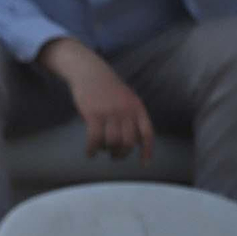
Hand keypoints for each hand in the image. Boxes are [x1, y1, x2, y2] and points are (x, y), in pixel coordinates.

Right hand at [40, 38, 154, 163]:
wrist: (90, 72)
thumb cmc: (108, 88)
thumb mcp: (127, 99)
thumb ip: (133, 116)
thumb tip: (134, 140)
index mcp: (138, 108)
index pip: (147, 134)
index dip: (147, 151)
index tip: (144, 164)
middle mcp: (126, 111)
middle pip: (129, 142)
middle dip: (121, 153)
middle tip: (114, 156)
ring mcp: (110, 113)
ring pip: (112, 142)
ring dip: (106, 150)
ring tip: (100, 150)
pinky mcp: (94, 114)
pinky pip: (95, 138)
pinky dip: (92, 149)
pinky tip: (89, 153)